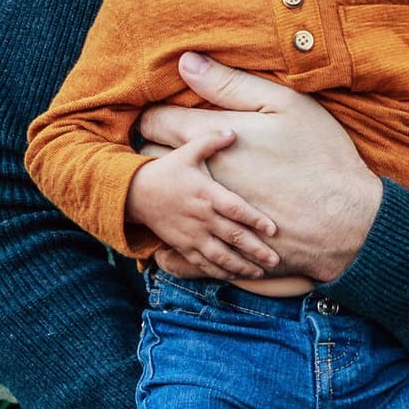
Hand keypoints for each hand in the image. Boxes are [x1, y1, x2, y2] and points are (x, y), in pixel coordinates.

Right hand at [126, 128, 278, 280]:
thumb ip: (211, 140)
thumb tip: (233, 132)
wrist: (133, 194)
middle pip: (233, 237)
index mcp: (206, 194)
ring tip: (261, 272)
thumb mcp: (187, 152)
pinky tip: (236, 276)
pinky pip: (203, 263)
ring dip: (241, 266)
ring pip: (220, 256)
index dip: (255, 220)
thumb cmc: (167, 171)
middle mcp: (201, 217)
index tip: (274, 230)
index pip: (235, 209)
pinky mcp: (182, 246)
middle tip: (276, 260)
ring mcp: (191, 235)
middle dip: (256, 250)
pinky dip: (220, 272)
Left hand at [138, 54, 381, 282]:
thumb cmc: (320, 156)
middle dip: (155, 149)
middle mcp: (196, 177)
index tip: (168, 115)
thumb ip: (230, 83)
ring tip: (175, 183)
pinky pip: (173, 248)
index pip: (153, 121)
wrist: (346, 219)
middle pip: (149, 159)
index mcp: (207, 139)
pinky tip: (185, 226)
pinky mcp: (215, 247)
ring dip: (165, 190)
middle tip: (169, 146)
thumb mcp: (285, 105)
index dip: (156, 115)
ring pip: (160, 201)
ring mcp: (204, 216)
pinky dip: (172, 236)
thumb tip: (184, 61)